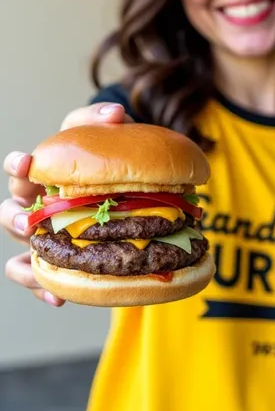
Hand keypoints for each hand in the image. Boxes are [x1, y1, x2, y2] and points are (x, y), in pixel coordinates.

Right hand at [1, 102, 132, 306]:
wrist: (126, 188)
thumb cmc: (108, 158)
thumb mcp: (107, 134)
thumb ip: (105, 122)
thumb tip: (115, 113)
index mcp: (43, 174)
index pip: (21, 168)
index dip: (18, 165)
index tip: (26, 162)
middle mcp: (34, 204)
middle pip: (9, 210)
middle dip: (15, 215)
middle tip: (30, 220)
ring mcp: (41, 233)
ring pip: (18, 246)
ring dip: (26, 256)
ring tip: (41, 264)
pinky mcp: (52, 258)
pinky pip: (36, 276)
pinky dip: (41, 287)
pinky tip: (58, 296)